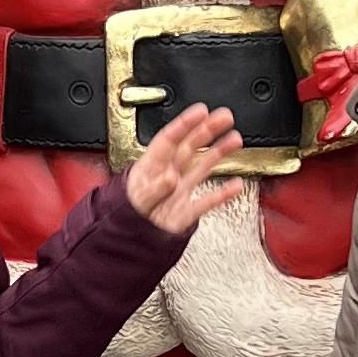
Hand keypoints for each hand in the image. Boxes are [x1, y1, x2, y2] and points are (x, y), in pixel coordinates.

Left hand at [121, 103, 248, 235]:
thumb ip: (153, 190)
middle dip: (208, 130)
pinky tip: (235, 185)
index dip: (185, 123)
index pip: (169, 139)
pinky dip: (222, 193)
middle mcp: (167, 176)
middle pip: (189, 147)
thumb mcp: (135, 202)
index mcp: (150, 168)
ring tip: (235, 139)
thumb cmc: (123, 218)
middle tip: (225, 116)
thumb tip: (169, 177)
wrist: (125, 245)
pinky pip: (207, 200)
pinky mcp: (185, 212)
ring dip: (218, 152)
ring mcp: (177, 193)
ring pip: (201, 167)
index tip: (201, 111)